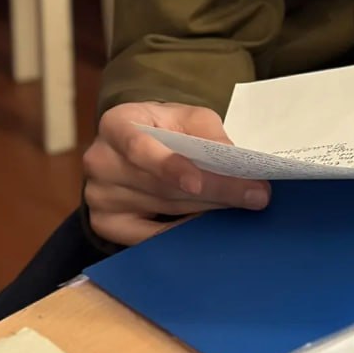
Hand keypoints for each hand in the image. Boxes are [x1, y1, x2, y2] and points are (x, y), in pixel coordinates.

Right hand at [83, 101, 270, 245]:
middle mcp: (100, 161)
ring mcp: (98, 196)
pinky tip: (209, 226)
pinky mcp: (105, 223)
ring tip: (242, 205)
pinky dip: (181, 231)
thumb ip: (209, 134)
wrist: (135, 141)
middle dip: (213, 190)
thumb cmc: (164, 125)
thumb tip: (235, 163)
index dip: (169, 166)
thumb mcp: (188, 116)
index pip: (140, 147)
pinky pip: (147, 237)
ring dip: (205, 208)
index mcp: (116, 124)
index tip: (198, 183)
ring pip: (161, 208)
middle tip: (254, 195)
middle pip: (159, 184)